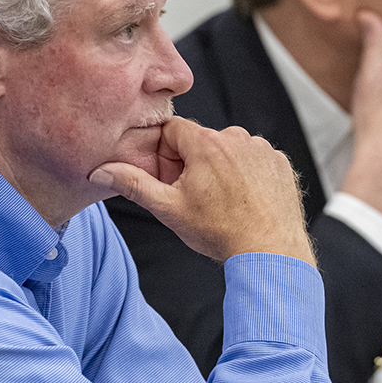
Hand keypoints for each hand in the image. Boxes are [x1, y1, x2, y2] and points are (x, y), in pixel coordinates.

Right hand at [88, 117, 314, 265]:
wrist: (269, 252)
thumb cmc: (221, 232)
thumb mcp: (168, 208)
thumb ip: (133, 184)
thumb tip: (101, 171)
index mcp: (206, 143)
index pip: (173, 130)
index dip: (167, 153)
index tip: (172, 177)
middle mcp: (236, 137)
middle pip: (202, 141)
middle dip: (194, 162)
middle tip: (196, 196)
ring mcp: (262, 149)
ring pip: (230, 150)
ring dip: (223, 167)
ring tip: (224, 201)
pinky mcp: (280, 162)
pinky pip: (256, 159)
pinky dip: (248, 174)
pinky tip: (245, 199)